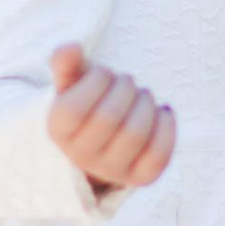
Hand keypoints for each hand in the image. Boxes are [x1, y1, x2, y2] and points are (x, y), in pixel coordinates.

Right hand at [47, 43, 176, 192]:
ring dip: (145, 103)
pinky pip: (158, 153)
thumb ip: (67, 62)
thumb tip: (71, 48)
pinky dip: (166, 125)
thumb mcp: (73, 81)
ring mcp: (112, 171)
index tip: (104, 73)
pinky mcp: (141, 177)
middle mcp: (81, 157)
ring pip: (135, 134)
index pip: (74, 108)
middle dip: (124, 88)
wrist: (104, 141)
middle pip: (108, 119)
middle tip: (127, 81)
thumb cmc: (89, 100)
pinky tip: (161, 111)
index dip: (96, 81)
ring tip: (142, 95)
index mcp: (58, 132)